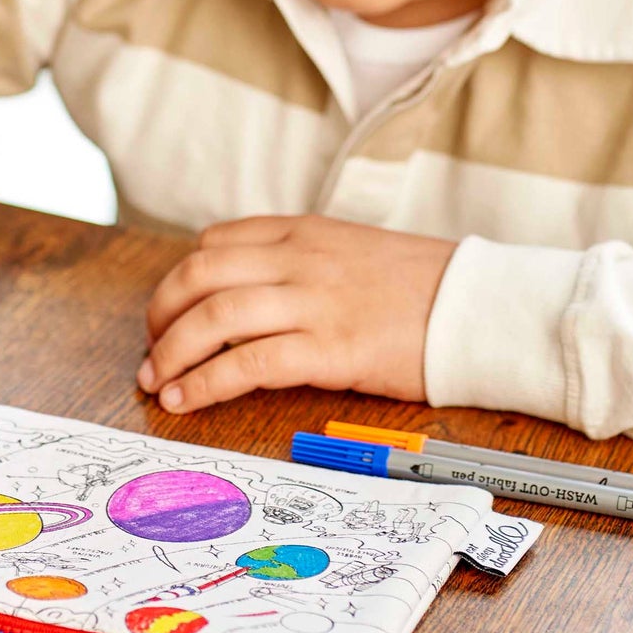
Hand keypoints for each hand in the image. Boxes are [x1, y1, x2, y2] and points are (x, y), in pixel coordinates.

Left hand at [139, 215, 454, 413]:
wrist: (480, 306)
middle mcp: (299, 259)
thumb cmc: (423, 287)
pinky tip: (187, 400)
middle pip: (199, 274)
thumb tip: (250, 297)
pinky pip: (247, 363)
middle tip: (151, 350)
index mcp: (303, 232)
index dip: (180, 279)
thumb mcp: (353, 252)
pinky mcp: (330, 348)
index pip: (215, 242)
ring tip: (157, 382)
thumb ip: (301, 264)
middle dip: (161, 314)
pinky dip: (205, 382)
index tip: (168, 312)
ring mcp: (313, 301)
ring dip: (172, 352)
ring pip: (213, 316)